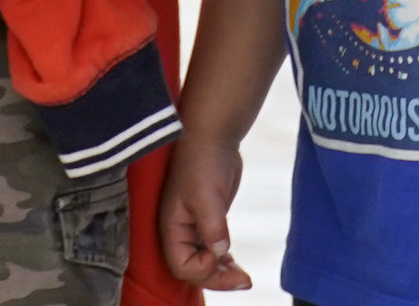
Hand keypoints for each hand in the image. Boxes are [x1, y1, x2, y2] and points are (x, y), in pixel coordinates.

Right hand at [157, 134, 252, 290]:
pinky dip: (225, 262)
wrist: (212, 137)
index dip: (204, 269)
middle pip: (194, 270)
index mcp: (172, 227)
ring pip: (205, 263)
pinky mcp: (207, 222)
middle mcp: (179, 232)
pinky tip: (238, 265)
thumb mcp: (206, 194)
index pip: (182, 266)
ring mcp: (193, 228)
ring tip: (245, 278)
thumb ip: (212, 225)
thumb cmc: (203, 161)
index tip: (222, 255)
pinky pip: (212, 252)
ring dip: (223, 274)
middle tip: (246, 281)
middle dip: (218, 279)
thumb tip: (220, 253)